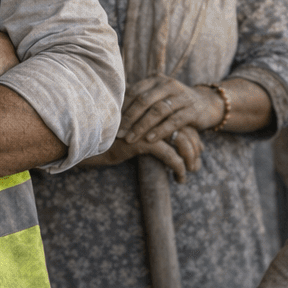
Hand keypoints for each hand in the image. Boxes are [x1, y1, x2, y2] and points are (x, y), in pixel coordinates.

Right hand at [81, 126, 202, 181]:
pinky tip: (181, 178)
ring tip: (191, 172)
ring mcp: (149, 127)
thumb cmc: (111, 140)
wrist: (90, 145)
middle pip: (184, 130)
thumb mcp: (133, 134)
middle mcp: (153, 115)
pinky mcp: (144, 141)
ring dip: (190, 159)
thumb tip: (170, 140)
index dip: (191, 137)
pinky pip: (170, 155)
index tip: (196, 152)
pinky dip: (179, 167)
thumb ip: (148, 131)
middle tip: (196, 165)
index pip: (179, 121)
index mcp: (152, 110)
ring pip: (181, 142)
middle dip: (194, 149)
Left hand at [120, 75, 222, 145]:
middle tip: (119, 133)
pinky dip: (160, 130)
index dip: (122, 107)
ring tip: (131, 139)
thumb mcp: (159, 96)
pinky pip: (174, 121)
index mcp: (156, 79)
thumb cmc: (175, 102)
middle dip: (129, 118)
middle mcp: (168, 84)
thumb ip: (141, 100)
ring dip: (142, 126)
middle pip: (144, 101)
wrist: (207, 104)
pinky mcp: (192, 110)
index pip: (134, 91)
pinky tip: (150, 139)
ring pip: (157, 111)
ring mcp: (181, 96)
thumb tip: (113, 112)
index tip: (111, 122)